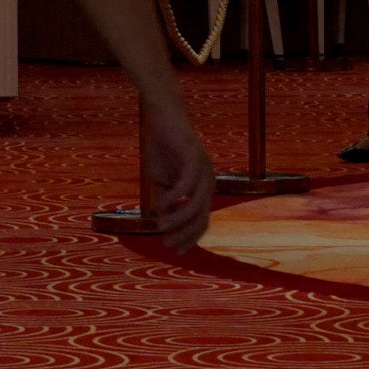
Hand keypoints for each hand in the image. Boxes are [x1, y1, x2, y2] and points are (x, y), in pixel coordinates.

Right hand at [133, 103, 219, 250]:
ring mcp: (204, 169)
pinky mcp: (194, 156)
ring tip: (161, 227)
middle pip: (202, 217)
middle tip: (167, 244)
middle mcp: (208, 181)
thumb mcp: (161, 182)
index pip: (201, 222)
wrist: (162, 117)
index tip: (174, 250)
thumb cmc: (162, 149)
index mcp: (202, 189)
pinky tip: (161, 203)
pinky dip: (175, 196)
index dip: (189, 238)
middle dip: (184, 234)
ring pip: (196, 204)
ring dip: (179, 219)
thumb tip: (163, 222)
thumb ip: (165, 202)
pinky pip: (188, 184)